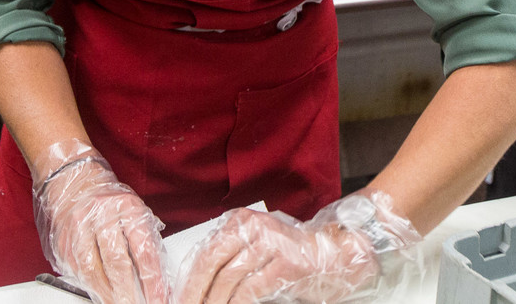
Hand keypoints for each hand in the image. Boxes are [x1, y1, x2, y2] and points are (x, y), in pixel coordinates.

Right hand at [32, 141, 169, 303]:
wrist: (73, 179)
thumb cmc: (109, 199)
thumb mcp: (134, 210)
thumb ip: (145, 238)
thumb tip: (157, 275)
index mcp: (127, 206)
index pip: (143, 249)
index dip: (152, 280)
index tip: (158, 298)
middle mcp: (101, 215)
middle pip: (117, 261)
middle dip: (129, 292)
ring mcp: (79, 227)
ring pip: (93, 269)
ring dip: (107, 294)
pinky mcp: (63, 239)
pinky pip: (76, 269)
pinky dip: (89, 286)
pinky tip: (99, 294)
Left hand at [174, 191, 420, 303]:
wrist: (336, 254)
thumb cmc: (291, 255)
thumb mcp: (256, 247)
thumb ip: (231, 255)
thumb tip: (198, 285)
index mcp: (241, 220)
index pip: (206, 252)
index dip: (190, 280)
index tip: (179, 300)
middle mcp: (254, 226)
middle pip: (213, 264)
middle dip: (197, 293)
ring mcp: (271, 243)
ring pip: (230, 279)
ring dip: (216, 302)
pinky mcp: (286, 263)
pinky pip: (251, 289)